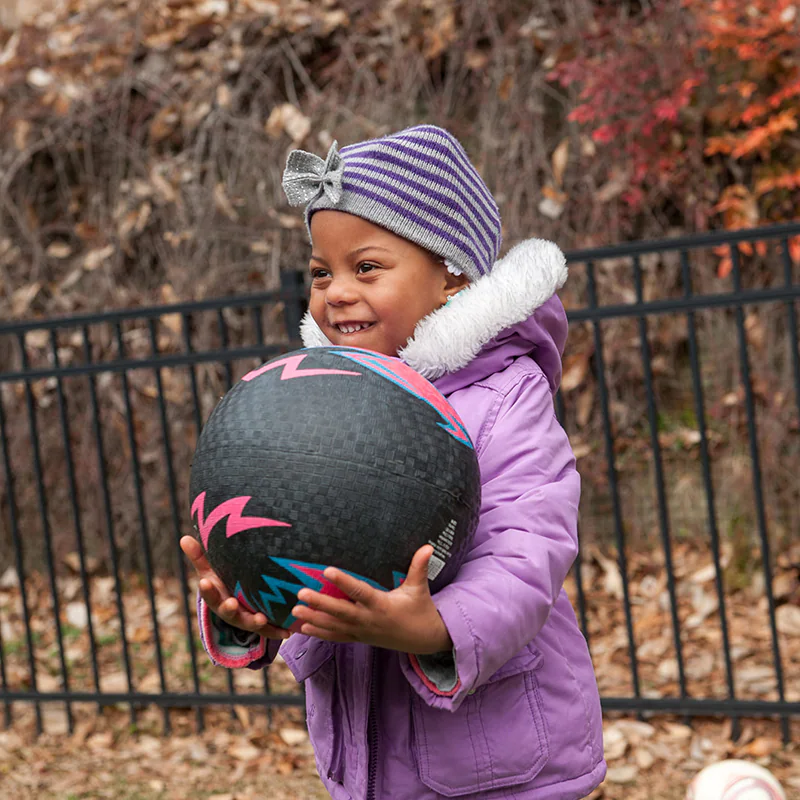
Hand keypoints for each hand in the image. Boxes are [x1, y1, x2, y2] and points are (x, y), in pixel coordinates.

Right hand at [180, 536, 290, 640]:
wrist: (237, 604)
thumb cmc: (223, 582)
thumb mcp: (211, 571)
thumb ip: (199, 556)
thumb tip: (183, 538)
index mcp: (216, 597)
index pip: (209, 593)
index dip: (207, 589)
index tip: (204, 581)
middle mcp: (230, 610)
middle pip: (227, 612)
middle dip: (229, 608)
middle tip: (231, 604)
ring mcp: (245, 619)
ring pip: (248, 623)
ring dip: (254, 622)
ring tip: (261, 618)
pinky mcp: (260, 625)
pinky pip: (268, 630)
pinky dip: (277, 631)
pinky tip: (287, 632)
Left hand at [290, 545, 451, 654]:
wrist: (424, 640)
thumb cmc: (420, 610)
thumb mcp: (420, 588)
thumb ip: (419, 566)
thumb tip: (428, 546)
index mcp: (382, 605)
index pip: (359, 592)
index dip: (343, 581)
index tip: (327, 570)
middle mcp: (369, 620)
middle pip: (340, 612)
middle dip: (320, 603)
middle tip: (301, 594)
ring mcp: (362, 632)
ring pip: (334, 626)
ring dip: (314, 619)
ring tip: (294, 612)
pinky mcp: (360, 638)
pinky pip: (337, 637)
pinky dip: (320, 633)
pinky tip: (303, 627)